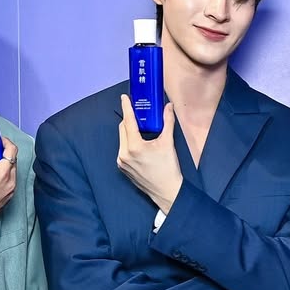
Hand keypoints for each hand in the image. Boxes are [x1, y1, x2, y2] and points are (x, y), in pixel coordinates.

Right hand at [0, 133, 16, 232]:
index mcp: (3, 174)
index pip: (12, 151)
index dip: (6, 142)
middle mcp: (10, 182)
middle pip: (13, 160)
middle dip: (3, 153)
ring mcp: (11, 190)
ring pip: (12, 171)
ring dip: (4, 164)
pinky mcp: (8, 197)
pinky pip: (10, 181)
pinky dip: (4, 175)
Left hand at [116, 94, 183, 212]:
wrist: (166, 191)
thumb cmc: (168, 169)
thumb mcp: (168, 143)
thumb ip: (167, 122)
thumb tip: (168, 107)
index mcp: (134, 147)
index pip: (128, 121)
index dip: (127, 107)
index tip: (125, 98)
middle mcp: (124, 154)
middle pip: (123, 128)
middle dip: (130, 119)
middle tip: (139, 113)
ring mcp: (121, 162)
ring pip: (122, 139)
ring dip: (130, 131)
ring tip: (142, 130)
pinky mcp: (122, 167)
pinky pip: (123, 149)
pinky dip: (129, 143)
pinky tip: (140, 144)